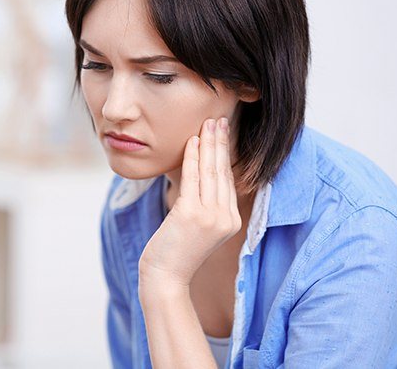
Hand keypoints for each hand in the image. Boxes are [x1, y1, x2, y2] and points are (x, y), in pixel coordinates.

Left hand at [139, 117, 241, 288]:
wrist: (166, 277)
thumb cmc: (176, 251)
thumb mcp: (197, 227)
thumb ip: (205, 205)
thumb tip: (201, 176)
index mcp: (230, 220)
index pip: (227, 180)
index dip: (224, 154)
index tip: (222, 133)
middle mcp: (225, 217)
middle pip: (222, 172)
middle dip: (220, 143)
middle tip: (218, 120)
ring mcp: (210, 217)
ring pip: (210, 172)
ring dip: (208, 144)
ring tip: (207, 123)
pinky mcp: (191, 215)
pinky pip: (192, 179)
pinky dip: (192, 157)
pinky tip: (192, 141)